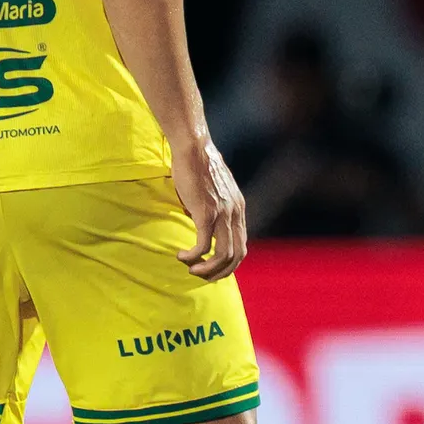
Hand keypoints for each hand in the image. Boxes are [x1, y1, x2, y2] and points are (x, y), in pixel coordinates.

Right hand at [171, 138, 248, 281]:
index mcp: (238, 209)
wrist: (194, 148)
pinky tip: (181, 255)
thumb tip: (199, 222)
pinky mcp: (206, 213)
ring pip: (223, 255)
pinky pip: (203, 245)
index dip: (229, 262)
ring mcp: (222, 214)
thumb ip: (212, 208)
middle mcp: (235, 213)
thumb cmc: (197, 166)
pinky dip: (193, 256)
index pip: (242, 245)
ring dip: (207, 269)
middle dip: (220, 272)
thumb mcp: (212, 191)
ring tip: (191, 269)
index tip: (212, 267)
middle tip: (201, 275)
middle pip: (237, 255)